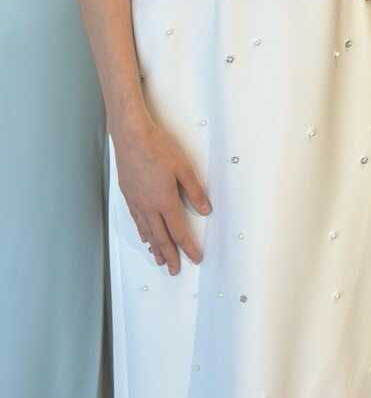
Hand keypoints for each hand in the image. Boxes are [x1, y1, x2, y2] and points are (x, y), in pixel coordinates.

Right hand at [112, 116, 211, 274]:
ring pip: (147, 231)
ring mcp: (136, 202)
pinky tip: (144, 236)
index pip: (179, 231)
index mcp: (165, 201)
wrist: (131, 136)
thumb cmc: (157, 147)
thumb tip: (205, 209)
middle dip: (169, 255)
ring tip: (159, 259)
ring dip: (154, 247)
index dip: (187, 247)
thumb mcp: (183, 167)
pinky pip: (136, 220)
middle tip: (174, 270)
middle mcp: (149, 206)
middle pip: (161, 237)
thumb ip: (195, 190)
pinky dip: (142, 232)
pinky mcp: (128, 195)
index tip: (195, 258)